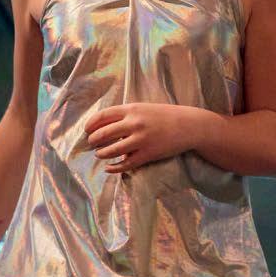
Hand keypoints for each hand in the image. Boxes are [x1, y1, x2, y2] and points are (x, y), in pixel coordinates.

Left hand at [86, 102, 201, 172]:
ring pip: (111, 150)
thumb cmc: (165, 116)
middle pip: (103, 134)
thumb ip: (126, 115)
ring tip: (100, 154)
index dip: (91, 124)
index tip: (86, 130)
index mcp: (132, 109)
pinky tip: (109, 168)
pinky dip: (114, 167)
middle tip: (92, 144)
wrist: (189, 125)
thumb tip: (105, 126)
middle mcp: (134, 123)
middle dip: (93, 140)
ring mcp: (141, 140)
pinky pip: (125, 164)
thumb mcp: (144, 108)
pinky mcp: (147, 154)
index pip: (103, 115)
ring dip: (101, 154)